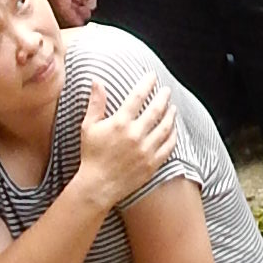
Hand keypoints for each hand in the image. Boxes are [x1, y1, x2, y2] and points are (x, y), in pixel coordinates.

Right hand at [72, 73, 178, 210]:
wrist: (98, 186)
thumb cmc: (92, 155)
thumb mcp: (89, 126)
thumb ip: (96, 103)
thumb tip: (97, 80)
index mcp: (120, 123)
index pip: (137, 96)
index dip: (147, 83)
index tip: (152, 76)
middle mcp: (135, 135)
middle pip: (155, 110)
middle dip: (163, 97)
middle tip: (166, 90)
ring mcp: (146, 150)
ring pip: (165, 127)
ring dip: (171, 114)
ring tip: (172, 107)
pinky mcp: (152, 164)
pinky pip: (168, 147)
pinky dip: (173, 136)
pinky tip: (173, 130)